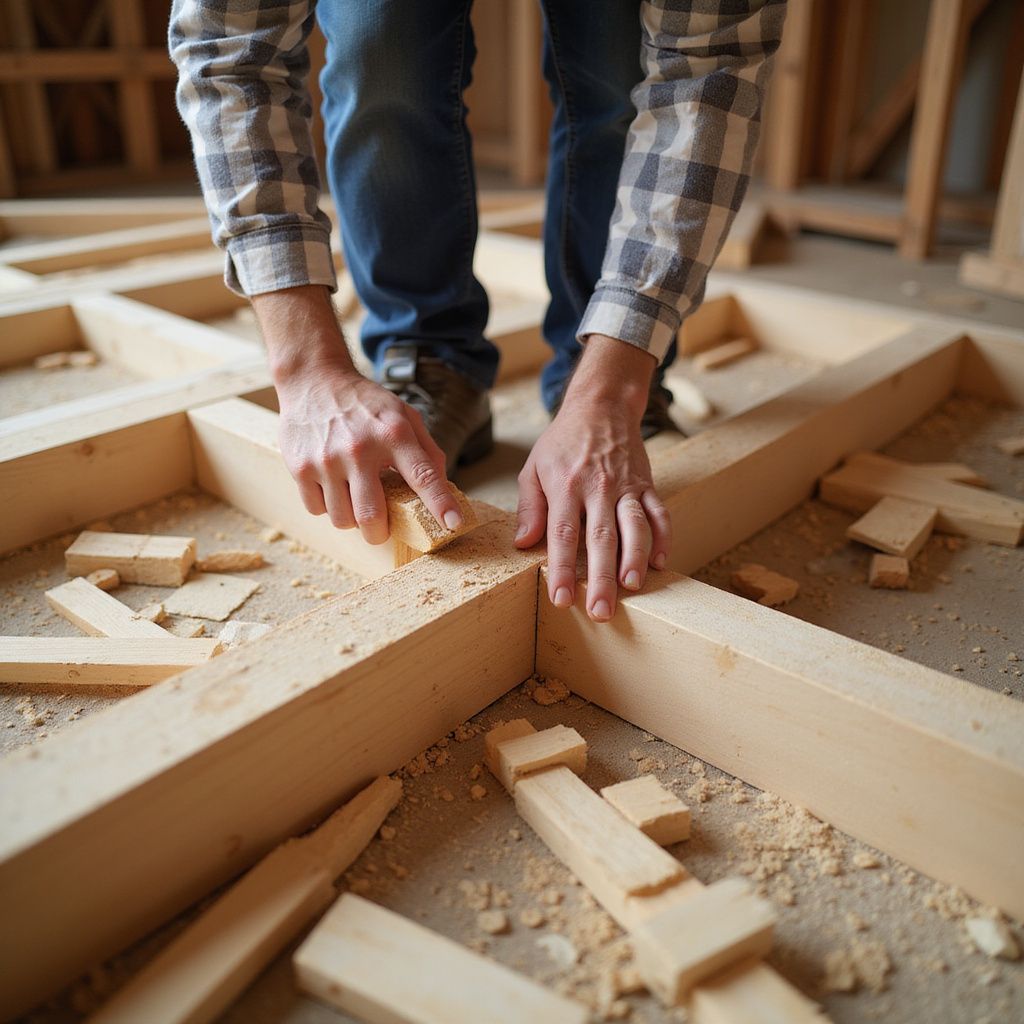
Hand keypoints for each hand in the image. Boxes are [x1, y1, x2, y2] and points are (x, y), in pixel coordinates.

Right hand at [252, 286, 463, 544]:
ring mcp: (327, 459)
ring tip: (354, 497)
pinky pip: (317, 509)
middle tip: (382, 526)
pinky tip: (332, 486)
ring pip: (343, 520)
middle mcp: (360, 448)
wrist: (314, 380)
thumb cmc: (365, 404)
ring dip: (352, 518)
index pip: (423, 475)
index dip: (441, 503)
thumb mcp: (404, 416)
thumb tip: (444, 488)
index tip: (454, 524)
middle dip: (380, 532)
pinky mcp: (300, 467)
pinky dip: (328, 506)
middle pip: (372, 516)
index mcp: (394, 434)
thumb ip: (427, 451)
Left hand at [514, 336, 671, 620]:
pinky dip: (662, 538)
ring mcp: (626, 486)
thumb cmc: (563, 442)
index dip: (562, 569)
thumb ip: (531, 507)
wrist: (602, 406)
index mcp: (565, 486)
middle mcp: (597, 488)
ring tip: (631, 587)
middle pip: (600, 538)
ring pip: (634, 527)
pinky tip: (659, 562)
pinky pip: (658, 513)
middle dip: (600, 578)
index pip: (563, 535)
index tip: (561, 599)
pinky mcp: (646, 484)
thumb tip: (525, 543)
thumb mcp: (534, 467)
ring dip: (634, 559)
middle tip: (601, 611)